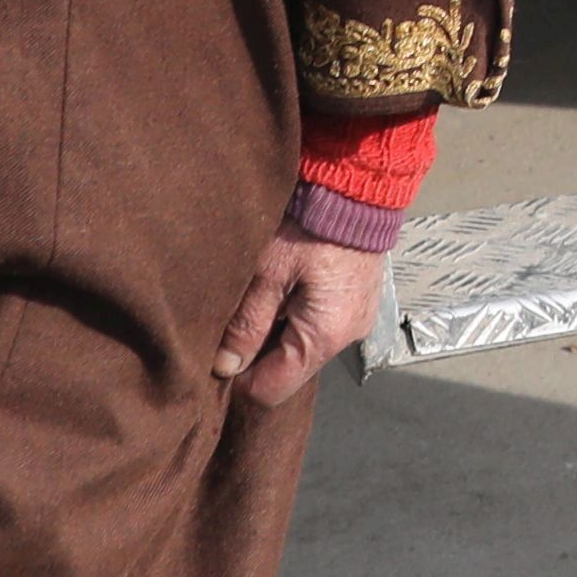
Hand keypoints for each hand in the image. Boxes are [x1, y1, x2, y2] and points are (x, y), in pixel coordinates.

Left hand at [218, 230, 388, 407]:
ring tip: (261, 299)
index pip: (272, 389)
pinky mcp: (359, 303)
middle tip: (232, 323)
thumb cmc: (311, 225)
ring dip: (278, 333)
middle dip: (258, 354)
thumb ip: (247, 324)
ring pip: (304, 347)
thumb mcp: (268, 272)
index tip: (218, 358)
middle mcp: (347, 338)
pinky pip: (320, 327)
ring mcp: (358, 321)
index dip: (240, 380)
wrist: (357, 186)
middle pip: (290, 370)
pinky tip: (285, 290)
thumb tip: (225, 367)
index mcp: (324, 337)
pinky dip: (298, 317)